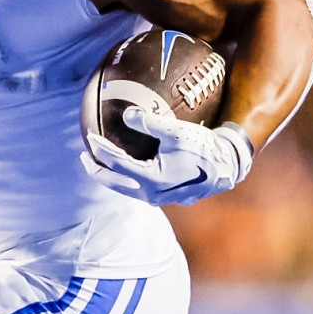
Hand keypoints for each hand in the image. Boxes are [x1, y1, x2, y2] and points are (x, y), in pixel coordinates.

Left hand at [80, 107, 253, 205]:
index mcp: (153, 179)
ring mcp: (161, 198)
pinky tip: (127, 168)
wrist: (228, 166)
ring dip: (112, 177)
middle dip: (97, 171)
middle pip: (116, 184)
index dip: (101, 150)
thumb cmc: (204, 146)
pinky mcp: (168, 197)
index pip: (118, 164)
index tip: (90, 137)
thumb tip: (126, 114)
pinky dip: (128, 179)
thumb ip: (149, 122)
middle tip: (84, 157)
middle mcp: (153, 194)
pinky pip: (140, 189)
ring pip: (128, 190)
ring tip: (101, 164)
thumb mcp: (176, 131)